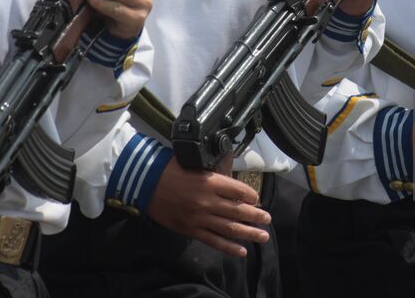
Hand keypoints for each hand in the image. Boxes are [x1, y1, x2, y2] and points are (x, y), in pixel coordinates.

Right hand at [146, 158, 270, 256]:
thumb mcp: (196, 163)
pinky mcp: (190, 230)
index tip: (257, 199)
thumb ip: (214, 173)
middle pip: (238, 211)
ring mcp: (199, 218)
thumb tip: (232, 178)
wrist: (146, 183)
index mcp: (209, 181)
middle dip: (256, 216)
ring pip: (229, 228)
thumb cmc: (171, 169)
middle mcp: (207, 201)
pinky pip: (213, 241)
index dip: (251, 195)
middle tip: (268, 219)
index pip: (238, 190)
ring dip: (248, 233)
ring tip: (263, 236)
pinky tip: (242, 250)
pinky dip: (229, 247)